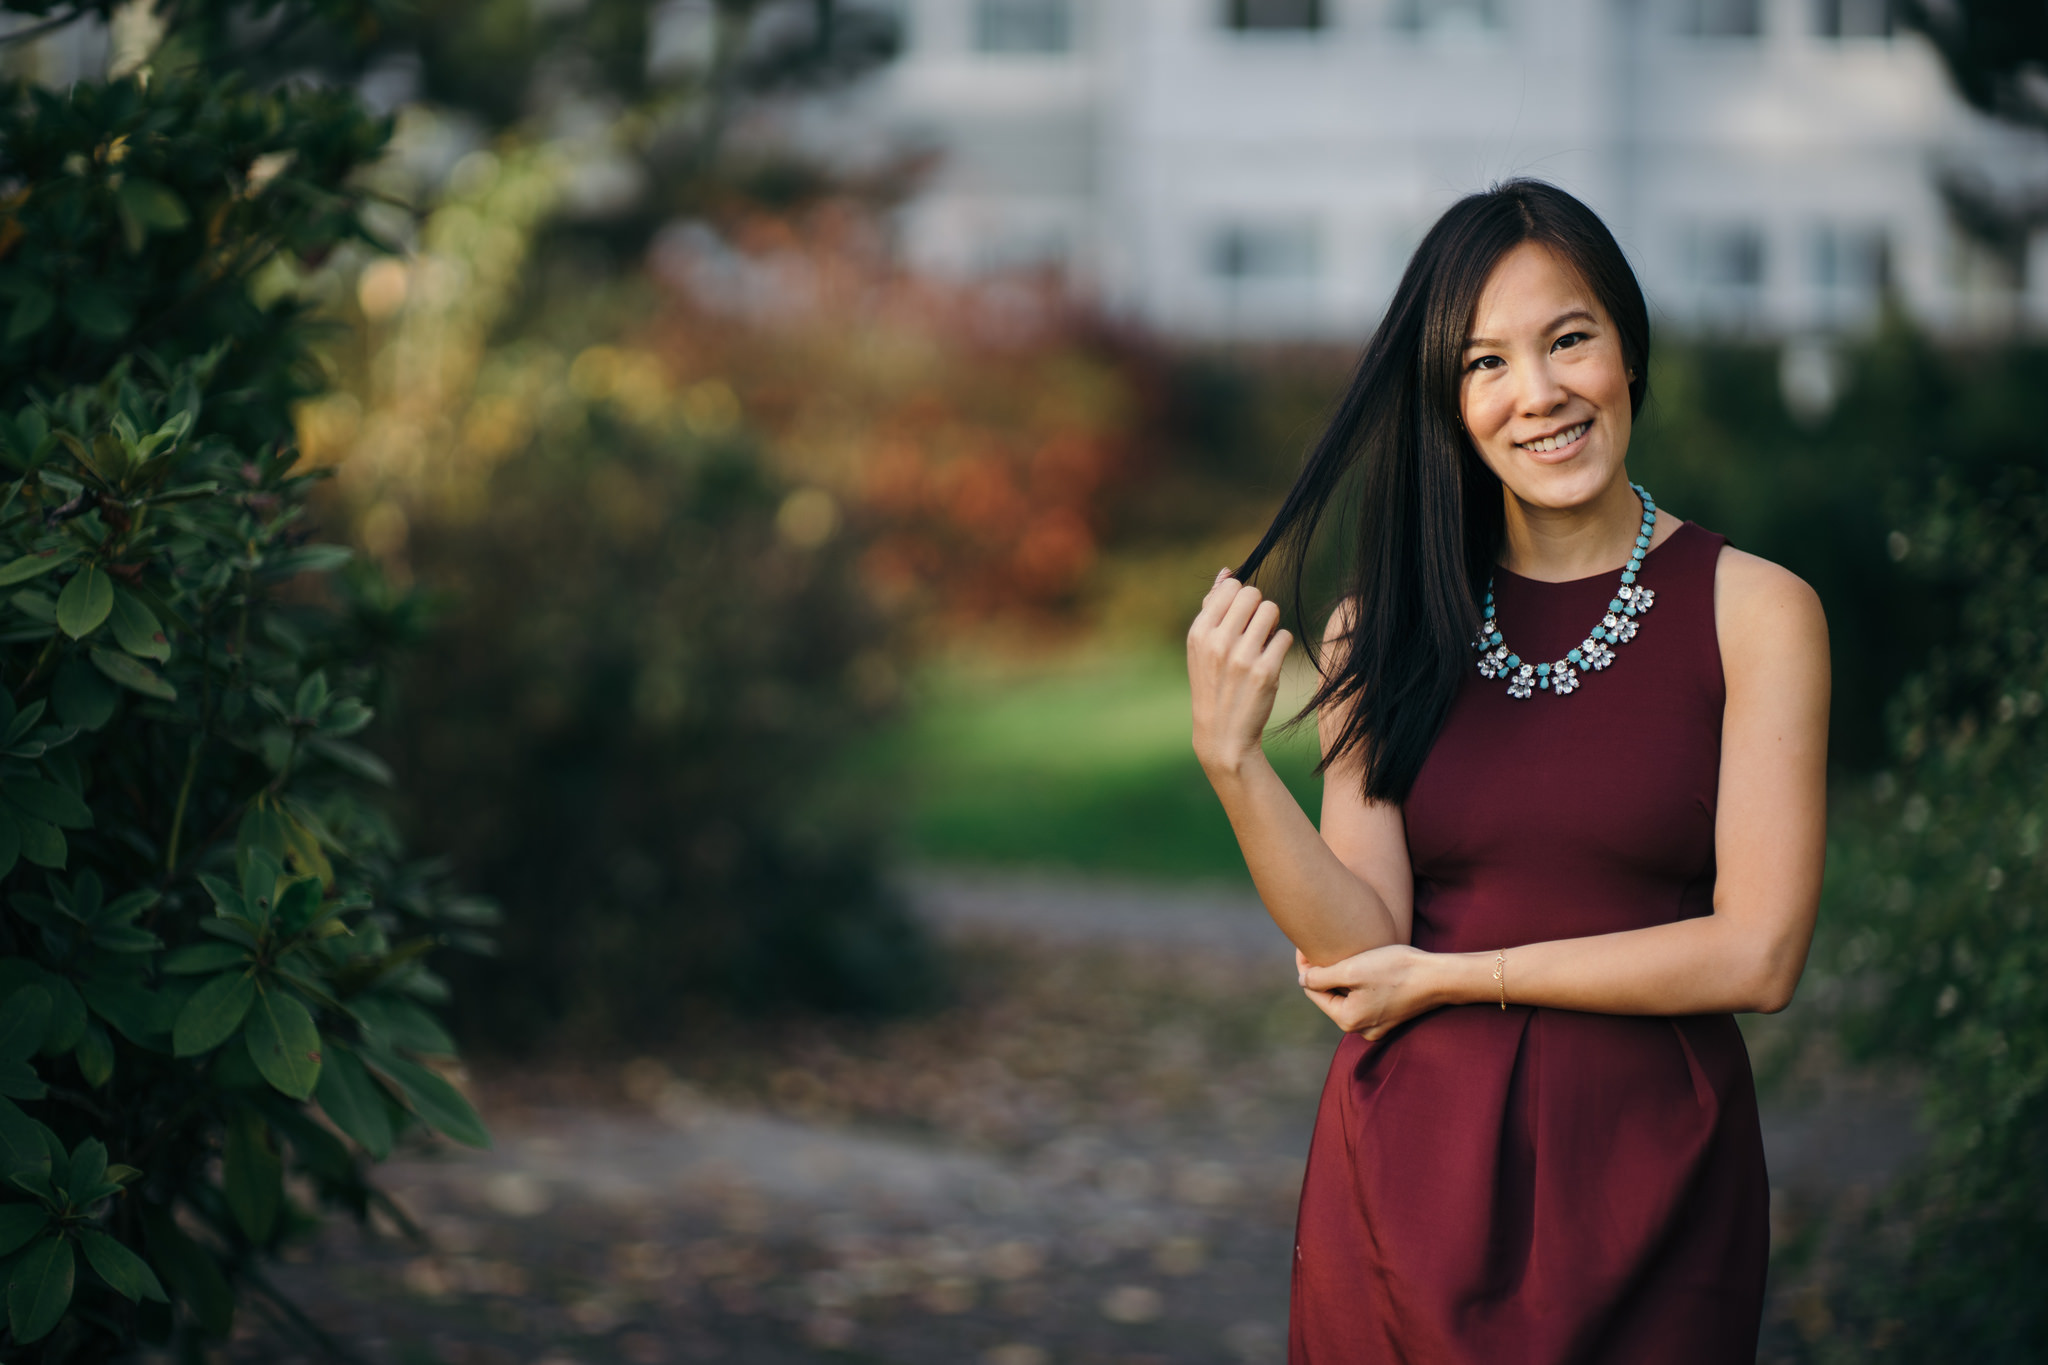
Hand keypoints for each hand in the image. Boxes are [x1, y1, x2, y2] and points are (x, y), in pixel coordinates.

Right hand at [1187, 569, 1292, 774]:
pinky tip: (1269, 662)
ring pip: (1272, 610)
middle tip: (1254, 630)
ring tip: (1261, 644)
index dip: (1240, 599)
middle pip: (1254, 594)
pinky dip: (1280, 646)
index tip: (1238, 619)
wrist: (1222, 734)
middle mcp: (1218, 641)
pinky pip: (1284, 636)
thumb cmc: (1213, 684)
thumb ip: (1212, 607)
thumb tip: (1226, 572)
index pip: (1231, 587)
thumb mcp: (1201, 647)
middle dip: (1258, 608)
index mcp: (1199, 632)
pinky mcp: (1265, 671)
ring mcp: (1242, 657)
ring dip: (1271, 625)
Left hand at [1297, 945, 1442, 1039]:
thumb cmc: (1395, 969)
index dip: (1306, 967)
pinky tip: (1363, 967)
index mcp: (1347, 1020)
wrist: (1438, 977)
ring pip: (1347, 998)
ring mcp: (1377, 1026)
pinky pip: (1364, 1001)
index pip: (1314, 992)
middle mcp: (1361, 1030)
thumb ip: (1321, 978)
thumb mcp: (1352, 970)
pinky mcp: (1390, 1019)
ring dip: (1342, 978)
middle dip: (1324, 974)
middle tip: (1320, 947)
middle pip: (1330, 997)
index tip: (1303, 946)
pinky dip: (1359, 985)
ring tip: (1341, 955)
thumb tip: (1301, 981)